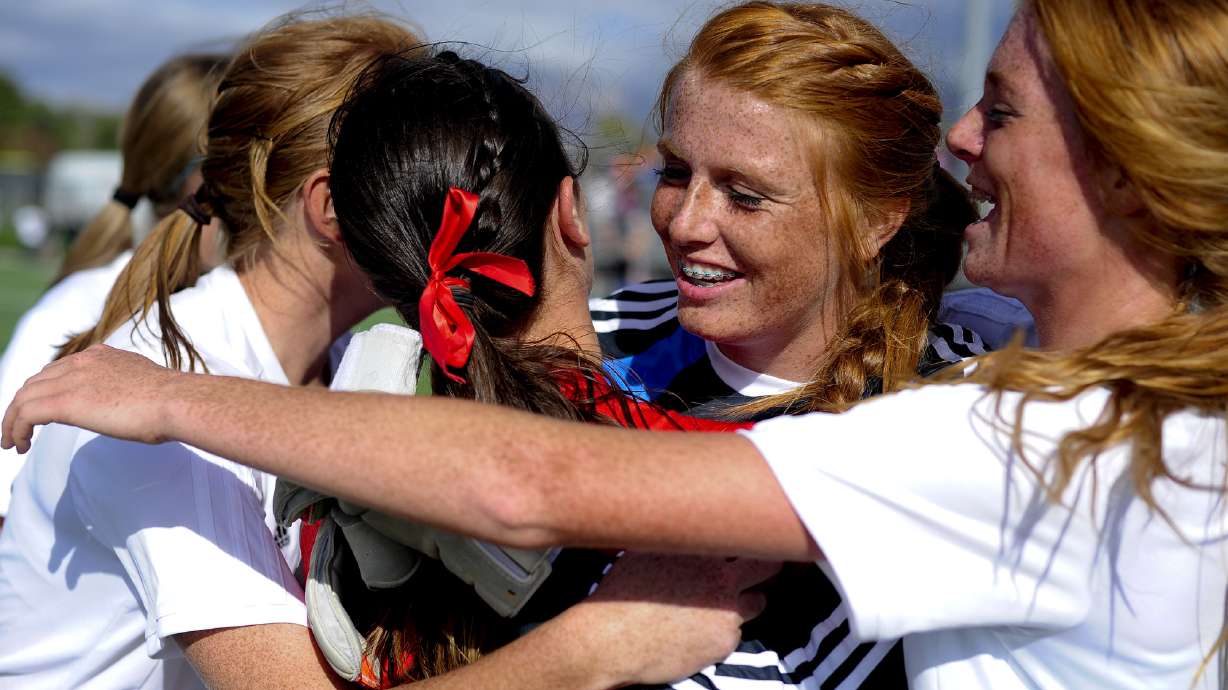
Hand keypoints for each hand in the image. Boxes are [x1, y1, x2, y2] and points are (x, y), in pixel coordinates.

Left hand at [2, 344, 177, 451]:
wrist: (176, 401)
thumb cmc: (172, 401)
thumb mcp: (143, 386)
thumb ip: (125, 388)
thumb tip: (127, 404)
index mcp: (101, 356)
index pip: (58, 370)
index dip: (44, 391)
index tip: (43, 413)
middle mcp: (82, 362)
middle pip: (35, 382)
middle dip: (22, 405)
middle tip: (21, 430)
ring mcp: (72, 379)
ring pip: (23, 397)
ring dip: (12, 421)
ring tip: (12, 442)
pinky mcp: (65, 401)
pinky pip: (25, 414)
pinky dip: (15, 429)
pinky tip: (19, 445)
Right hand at [559, 551, 779, 686]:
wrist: (612, 639)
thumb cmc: (620, 594)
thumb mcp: (644, 550)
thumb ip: (674, 539)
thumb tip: (678, 523)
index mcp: (703, 549)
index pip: (746, 535)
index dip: (749, 538)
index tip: (751, 538)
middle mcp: (721, 577)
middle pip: (768, 566)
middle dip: (768, 566)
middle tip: (764, 567)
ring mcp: (727, 611)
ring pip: (758, 602)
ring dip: (746, 601)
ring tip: (721, 605)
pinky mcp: (724, 641)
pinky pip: (736, 632)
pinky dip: (722, 631)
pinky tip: (697, 631)